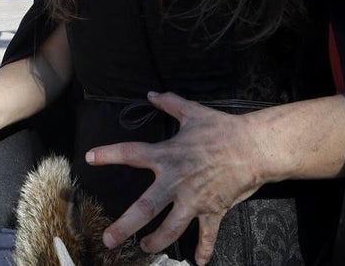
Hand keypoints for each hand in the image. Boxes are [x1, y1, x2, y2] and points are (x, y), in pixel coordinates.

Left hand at [84, 91, 266, 263]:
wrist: (255, 147)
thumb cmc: (223, 129)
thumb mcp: (193, 112)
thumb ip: (170, 102)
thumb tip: (152, 94)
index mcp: (168, 155)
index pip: (131, 154)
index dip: (109, 155)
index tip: (90, 157)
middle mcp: (177, 181)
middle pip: (146, 208)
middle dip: (125, 226)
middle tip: (108, 239)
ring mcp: (195, 199)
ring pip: (171, 228)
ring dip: (156, 241)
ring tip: (145, 247)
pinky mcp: (214, 210)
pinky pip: (207, 235)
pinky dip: (204, 250)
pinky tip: (198, 261)